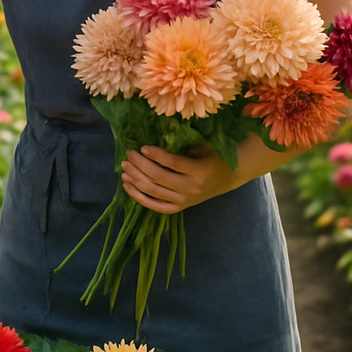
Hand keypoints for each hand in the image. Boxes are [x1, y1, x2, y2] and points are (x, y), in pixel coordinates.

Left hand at [119, 144, 235, 213]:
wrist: (227, 178)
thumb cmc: (212, 157)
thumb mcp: (202, 147)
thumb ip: (182, 146)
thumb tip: (154, 143)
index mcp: (199, 171)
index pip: (173, 163)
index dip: (156, 155)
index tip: (142, 147)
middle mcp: (191, 188)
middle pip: (159, 177)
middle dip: (140, 165)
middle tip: (128, 154)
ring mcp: (185, 200)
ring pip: (154, 191)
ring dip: (135, 179)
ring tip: (124, 168)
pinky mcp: (179, 208)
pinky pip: (155, 206)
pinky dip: (139, 197)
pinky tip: (127, 186)